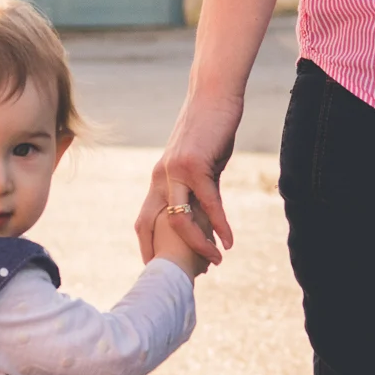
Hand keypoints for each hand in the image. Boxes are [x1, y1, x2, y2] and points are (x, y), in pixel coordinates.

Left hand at [135, 91, 243, 265]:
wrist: (214, 96)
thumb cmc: (210, 130)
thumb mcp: (200, 165)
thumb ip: (198, 189)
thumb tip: (208, 212)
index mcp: (158, 179)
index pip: (144, 220)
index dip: (148, 246)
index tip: (157, 269)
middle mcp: (160, 177)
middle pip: (152, 225)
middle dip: (163, 255)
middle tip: (180, 278)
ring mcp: (175, 171)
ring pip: (180, 219)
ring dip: (198, 245)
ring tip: (215, 261)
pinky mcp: (195, 165)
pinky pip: (208, 203)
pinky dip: (220, 225)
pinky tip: (230, 241)